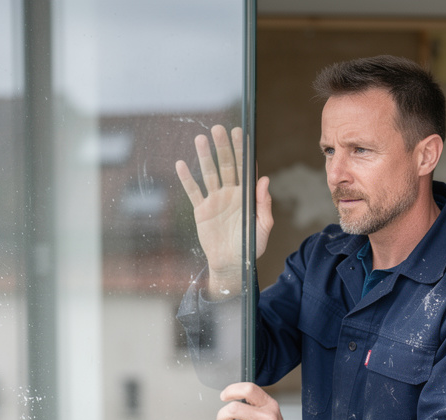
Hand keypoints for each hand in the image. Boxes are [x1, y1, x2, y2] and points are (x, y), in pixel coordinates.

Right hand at [175, 125, 272, 296]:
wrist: (232, 264)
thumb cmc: (250, 247)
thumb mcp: (262, 227)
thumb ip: (263, 204)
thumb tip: (264, 179)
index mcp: (246, 196)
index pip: (245, 168)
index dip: (242, 151)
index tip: (240, 134)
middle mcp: (231, 194)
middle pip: (226, 165)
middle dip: (223, 147)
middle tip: (218, 128)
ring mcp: (215, 200)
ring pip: (209, 174)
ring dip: (205, 157)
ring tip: (200, 138)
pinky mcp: (202, 210)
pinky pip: (193, 192)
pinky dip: (187, 179)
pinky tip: (181, 164)